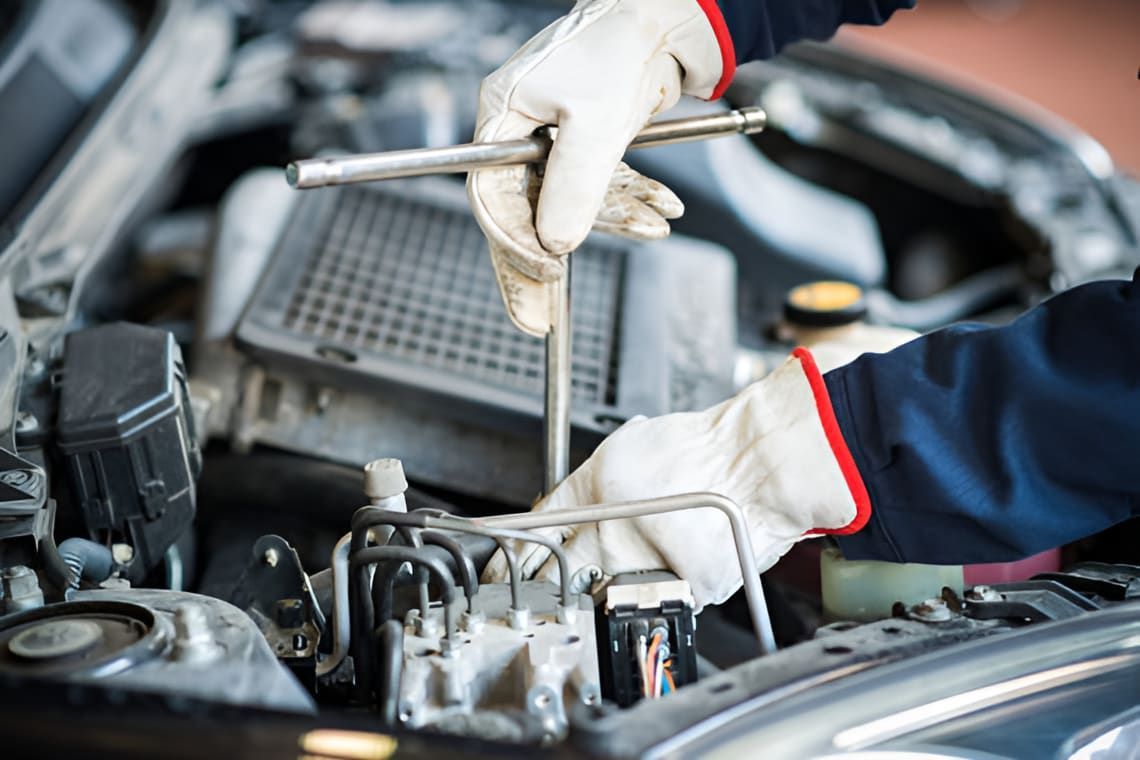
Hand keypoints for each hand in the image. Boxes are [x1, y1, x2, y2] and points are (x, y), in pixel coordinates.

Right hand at [467, 0, 730, 334]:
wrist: (668, 16)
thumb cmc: (621, 48)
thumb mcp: (594, 125)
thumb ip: (572, 187)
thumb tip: (554, 244)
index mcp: (503, 117)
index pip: (492, 197)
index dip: (513, 245)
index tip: (543, 277)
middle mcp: (522, 131)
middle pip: (524, 211)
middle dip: (543, 262)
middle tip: (543, 316)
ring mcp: (556, 139)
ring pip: (572, 202)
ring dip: (616, 219)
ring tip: (653, 227)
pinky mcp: (589, 143)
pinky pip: (602, 186)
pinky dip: (632, 199)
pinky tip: (661, 209)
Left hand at [483, 327, 917, 608]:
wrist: (765, 459)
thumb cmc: (705, 447)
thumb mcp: (628, 448)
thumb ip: (585, 487)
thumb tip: (553, 517)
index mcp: (598, 485)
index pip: (538, 533)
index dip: (516, 559)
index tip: (506, 575)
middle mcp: (620, 523)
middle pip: (567, 573)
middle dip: (560, 583)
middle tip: (564, 584)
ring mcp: (654, 558)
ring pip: (612, 593)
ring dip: (616, 587)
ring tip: (646, 558)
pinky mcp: (690, 584)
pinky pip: (663, 599)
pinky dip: (667, 588)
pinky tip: (680, 560)